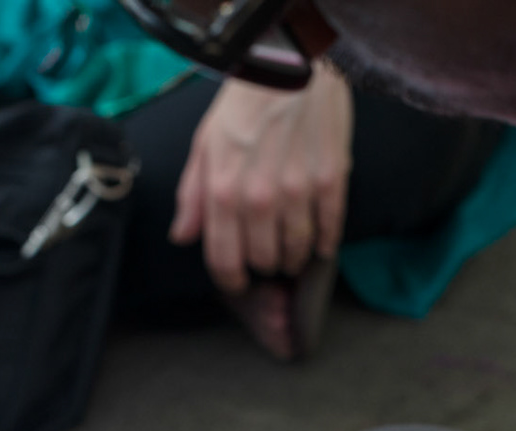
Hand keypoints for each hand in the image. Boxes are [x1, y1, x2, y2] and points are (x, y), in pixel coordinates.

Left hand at [171, 62, 351, 293]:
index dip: (230, 279)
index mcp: (224, 190)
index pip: (224, 259)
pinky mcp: (332, 181)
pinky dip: (324, 244)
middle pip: (264, 260)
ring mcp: (299, 191)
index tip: (237, 281)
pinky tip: (319, 244)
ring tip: (290, 251)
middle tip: (265, 255)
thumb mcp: (205, 144)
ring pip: (297, 251)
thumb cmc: (243, 103)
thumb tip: (183, 237)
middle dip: (262, 264)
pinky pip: (330, 231)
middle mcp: (261, 197)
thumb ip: (194, 195)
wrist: (290, 64)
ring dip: (293, 258)